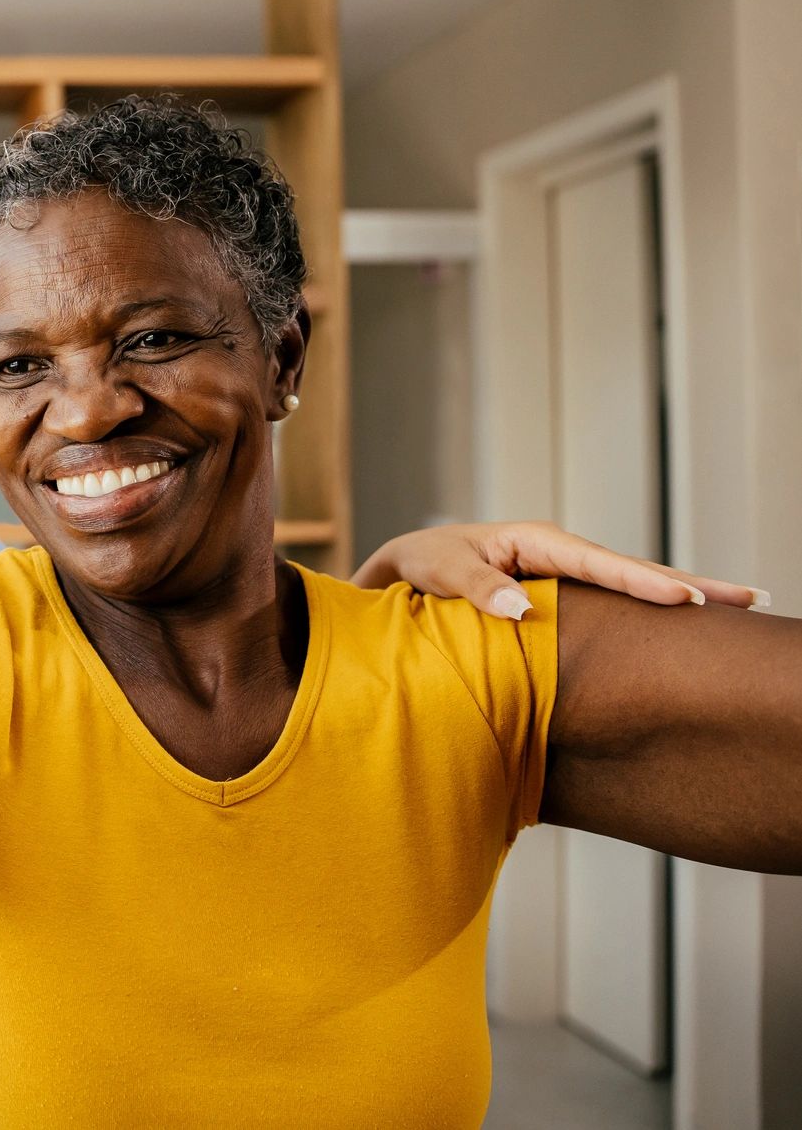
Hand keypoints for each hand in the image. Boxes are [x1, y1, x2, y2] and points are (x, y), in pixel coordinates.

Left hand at [353, 519, 768, 619]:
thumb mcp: (439, 570)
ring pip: (636, 583)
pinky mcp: (568, 591)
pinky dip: (655, 605)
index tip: (684, 602)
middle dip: (691, 585)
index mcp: (537, 540)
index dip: (641, 583)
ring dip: (685, 594)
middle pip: (635, 569)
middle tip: (750, 598)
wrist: (411, 564)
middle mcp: (562, 552)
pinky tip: (689, 620)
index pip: (598, 564)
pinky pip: (619, 599)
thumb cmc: (424, 562)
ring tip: (741, 606)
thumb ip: (475, 587)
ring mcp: (570, 571)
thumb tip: (517, 609)